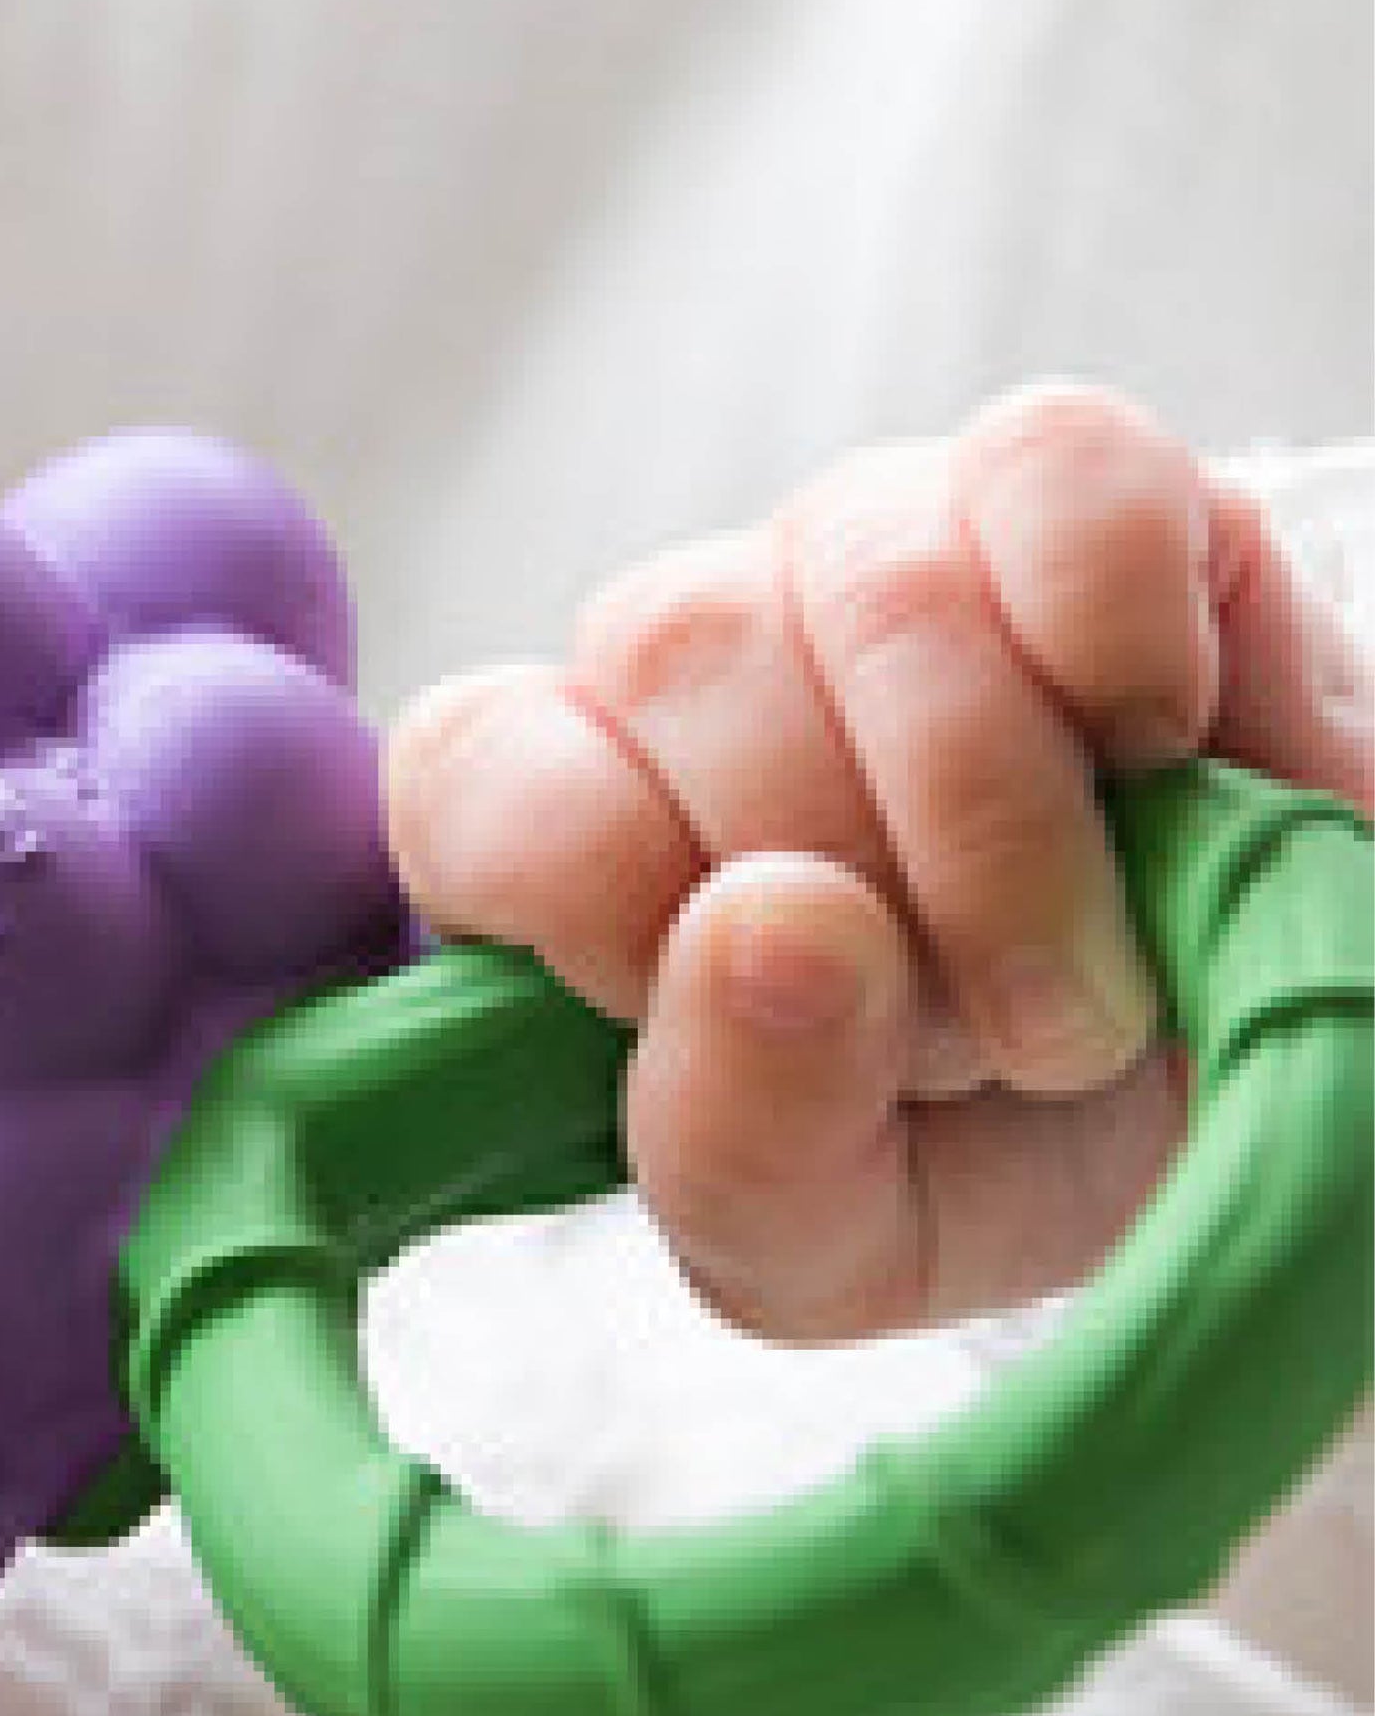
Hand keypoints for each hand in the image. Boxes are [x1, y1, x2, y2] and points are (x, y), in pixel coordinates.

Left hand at [387, 386, 1372, 1339]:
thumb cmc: (990, 1160)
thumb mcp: (823, 1242)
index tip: (762, 1021)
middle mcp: (694, 660)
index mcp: (575, 823)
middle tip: (980, 1047)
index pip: (472, 768)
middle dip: (858, 893)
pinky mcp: (1073, 485)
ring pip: (871, 583)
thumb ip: (740, 1135)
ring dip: (1002, 819)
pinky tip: (1161, 756)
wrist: (1243, 1103)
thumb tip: (770, 923)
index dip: (602, 887)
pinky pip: (1055, 473)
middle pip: (675, 657)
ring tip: (1078, 975)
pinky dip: (1117, 633)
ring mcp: (874, 545)